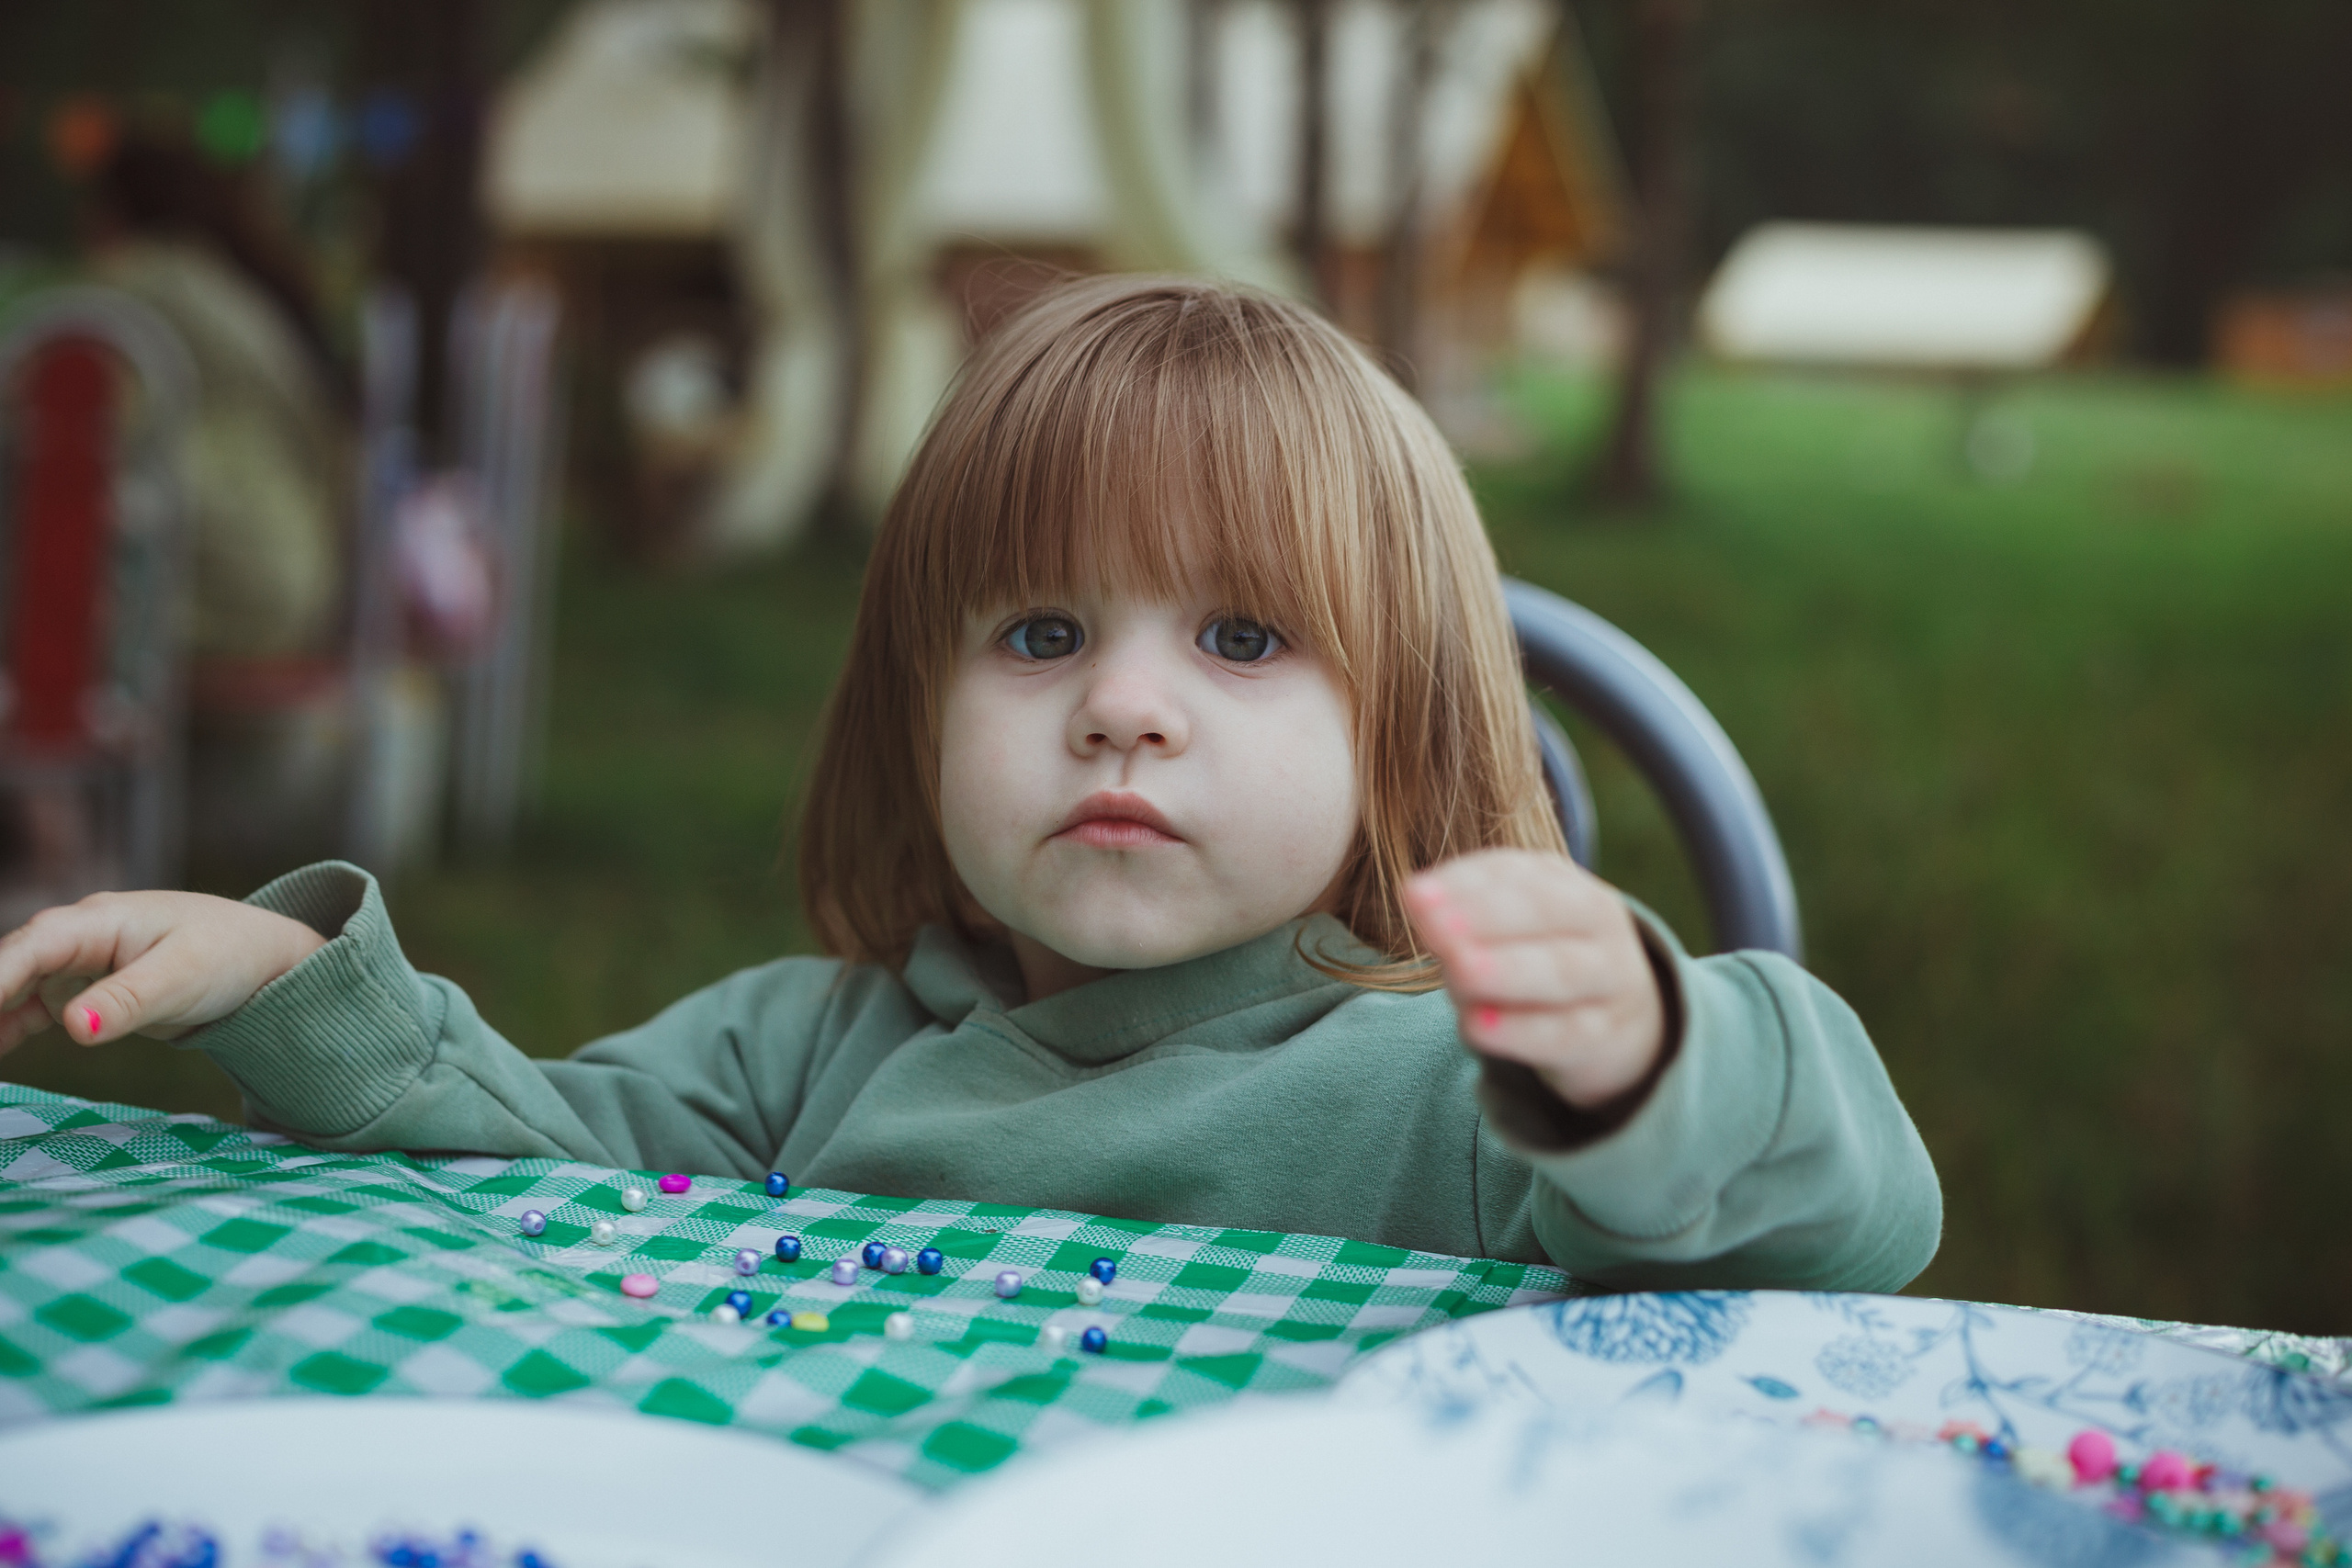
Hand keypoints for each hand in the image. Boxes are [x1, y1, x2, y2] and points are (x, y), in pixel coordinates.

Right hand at [0, 890, 325, 1057]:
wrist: (262, 958)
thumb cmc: (228, 955)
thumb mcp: (184, 978)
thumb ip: (129, 1001)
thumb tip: (76, 1027)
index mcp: (99, 921)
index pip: (32, 947)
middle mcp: (77, 936)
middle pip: (10, 966)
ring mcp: (75, 961)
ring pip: (13, 988)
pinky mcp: (82, 988)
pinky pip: (31, 1008)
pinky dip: (6, 1029)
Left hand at [1403, 849, 1666, 1109]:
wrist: (1617, 1020)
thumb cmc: (1540, 961)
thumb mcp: (1509, 933)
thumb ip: (1464, 918)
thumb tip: (1414, 901)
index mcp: (1567, 885)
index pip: (1517, 874)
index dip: (1465, 883)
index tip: (1413, 894)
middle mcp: (1598, 924)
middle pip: (1547, 911)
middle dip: (1487, 915)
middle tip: (1436, 926)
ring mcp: (1610, 980)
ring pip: (1562, 971)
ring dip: (1507, 970)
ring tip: (1460, 971)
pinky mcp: (1605, 1036)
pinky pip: (1564, 1032)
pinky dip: (1519, 1030)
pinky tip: (1477, 1026)